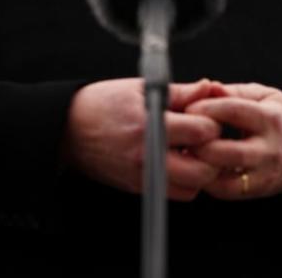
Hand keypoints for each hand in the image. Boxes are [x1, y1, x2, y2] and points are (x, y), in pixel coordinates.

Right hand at [61, 78, 223, 200]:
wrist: (69, 128)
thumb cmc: (103, 104)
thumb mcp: (141, 88)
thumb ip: (180, 91)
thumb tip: (208, 87)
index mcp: (150, 125)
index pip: (202, 132)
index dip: (212, 122)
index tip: (206, 115)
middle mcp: (148, 155)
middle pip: (203, 169)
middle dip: (212, 153)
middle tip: (205, 138)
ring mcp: (143, 175)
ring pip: (192, 188)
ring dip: (200, 170)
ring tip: (191, 150)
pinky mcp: (138, 187)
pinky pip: (175, 194)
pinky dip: (184, 181)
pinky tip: (177, 161)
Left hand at [183, 83, 281, 199]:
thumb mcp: (264, 95)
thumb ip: (233, 92)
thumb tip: (207, 87)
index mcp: (269, 118)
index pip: (233, 111)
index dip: (205, 109)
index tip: (187, 109)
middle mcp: (268, 149)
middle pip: (227, 151)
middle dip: (199, 145)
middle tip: (183, 136)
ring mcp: (264, 174)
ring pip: (226, 180)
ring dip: (201, 167)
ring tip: (188, 154)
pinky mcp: (259, 190)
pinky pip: (228, 192)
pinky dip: (209, 182)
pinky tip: (199, 167)